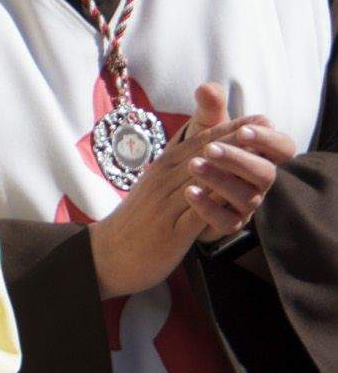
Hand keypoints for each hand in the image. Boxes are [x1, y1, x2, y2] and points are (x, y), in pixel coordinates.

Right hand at [90, 93, 259, 297]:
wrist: (107, 254)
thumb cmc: (136, 222)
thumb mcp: (154, 190)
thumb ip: (179, 171)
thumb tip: (203, 156)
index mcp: (162, 169)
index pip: (197, 142)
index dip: (227, 128)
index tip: (256, 118)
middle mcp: (164, 181)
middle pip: (203, 154)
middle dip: (235, 138)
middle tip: (265, 124)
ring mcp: (167, 205)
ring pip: (202, 179)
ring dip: (230, 164)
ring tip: (258, 152)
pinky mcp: (171, 231)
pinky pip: (197, 213)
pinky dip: (215, 201)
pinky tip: (236, 195)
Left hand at [175, 85, 293, 241]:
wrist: (175, 190)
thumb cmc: (202, 153)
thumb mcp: (204, 129)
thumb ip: (209, 109)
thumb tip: (207, 88)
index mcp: (260, 154)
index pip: (283, 148)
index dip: (269, 140)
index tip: (244, 130)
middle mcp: (258, 181)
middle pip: (266, 173)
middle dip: (239, 159)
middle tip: (209, 148)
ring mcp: (246, 204)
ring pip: (247, 198)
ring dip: (220, 180)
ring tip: (193, 165)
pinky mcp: (228, 224)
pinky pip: (226, 221)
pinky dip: (208, 207)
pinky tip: (188, 191)